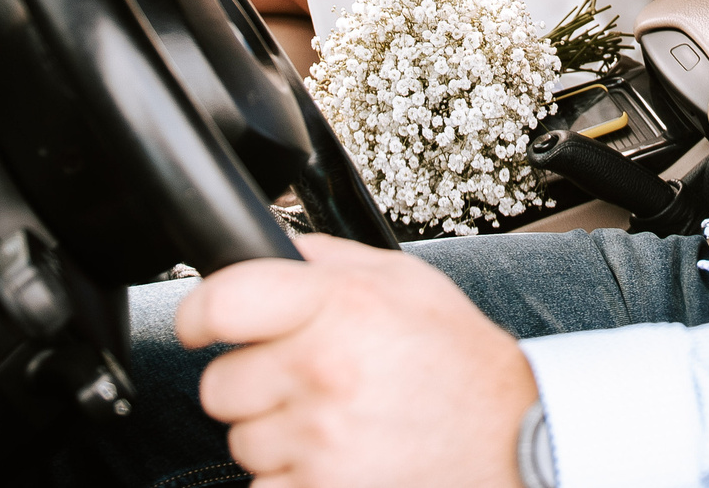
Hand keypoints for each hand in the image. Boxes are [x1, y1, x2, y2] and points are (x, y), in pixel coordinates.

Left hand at [179, 235, 533, 487]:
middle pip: (219, 384)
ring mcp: (321, 440)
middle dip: (251, 383)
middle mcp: (324, 371)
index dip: (197, 314)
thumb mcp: (402, 279)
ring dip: (272, 434)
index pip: (222, 302)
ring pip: (240, 441)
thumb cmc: (455, 356)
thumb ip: (326, 259)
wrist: (512, 434)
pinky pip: (262, 487)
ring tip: (330, 419)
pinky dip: (289, 478)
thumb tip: (269, 246)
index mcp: (339, 306)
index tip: (197, 324)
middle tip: (301, 378)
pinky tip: (332, 456)